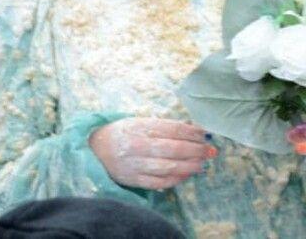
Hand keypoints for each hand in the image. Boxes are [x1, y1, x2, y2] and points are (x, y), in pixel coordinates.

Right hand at [89, 117, 214, 189]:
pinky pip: (158, 182)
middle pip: (174, 149)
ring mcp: (135, 165)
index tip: (207, 134)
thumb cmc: (124, 132)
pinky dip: (175, 180)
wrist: (95, 149)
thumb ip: (164, 126)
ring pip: (168, 167)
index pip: (174, 129)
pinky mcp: (132, 180)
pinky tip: (186, 175)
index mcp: (141, 127)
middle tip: (211, 151)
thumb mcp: (141, 121)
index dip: (193, 133)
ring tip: (202, 164)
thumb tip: (193, 131)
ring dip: (189, 166)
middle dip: (196, 150)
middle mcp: (138, 146)